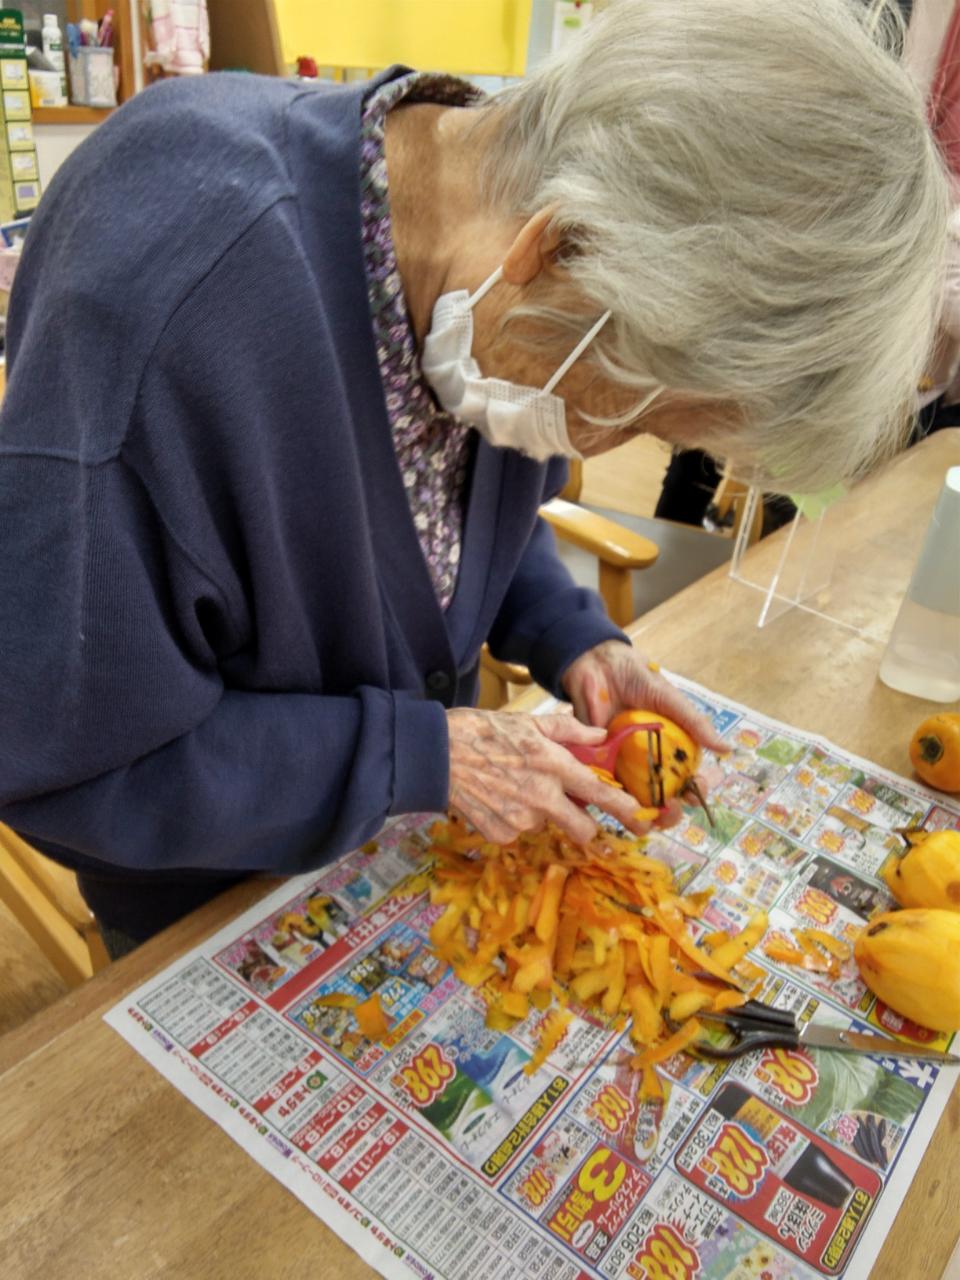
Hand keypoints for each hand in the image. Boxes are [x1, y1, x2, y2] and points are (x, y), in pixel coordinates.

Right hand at [446, 707, 654, 845]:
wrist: (437, 753)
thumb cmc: (484, 730)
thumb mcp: (530, 722)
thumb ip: (570, 730)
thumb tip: (601, 736)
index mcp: (554, 766)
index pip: (601, 794)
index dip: (627, 811)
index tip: (643, 823)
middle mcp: (542, 797)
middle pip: (582, 829)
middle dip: (586, 827)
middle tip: (574, 814)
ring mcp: (521, 820)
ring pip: (545, 824)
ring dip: (539, 812)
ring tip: (513, 787)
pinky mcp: (500, 834)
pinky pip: (518, 831)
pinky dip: (513, 819)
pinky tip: (497, 798)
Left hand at [561, 640, 727, 825]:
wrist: (597, 664)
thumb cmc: (637, 677)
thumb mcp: (669, 698)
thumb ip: (694, 723)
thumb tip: (726, 749)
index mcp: (671, 748)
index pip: (688, 779)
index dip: (695, 791)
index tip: (694, 793)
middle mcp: (649, 762)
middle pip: (663, 798)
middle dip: (670, 813)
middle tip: (670, 809)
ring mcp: (623, 764)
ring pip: (635, 801)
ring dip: (642, 814)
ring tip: (646, 817)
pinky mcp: (597, 763)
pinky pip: (604, 787)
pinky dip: (610, 799)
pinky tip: (616, 804)